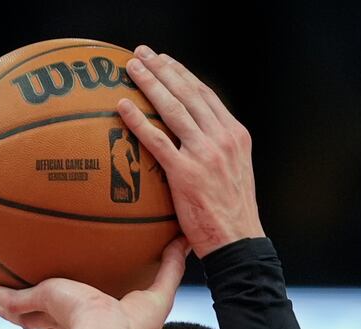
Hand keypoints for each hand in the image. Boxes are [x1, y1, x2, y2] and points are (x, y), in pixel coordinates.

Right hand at [0, 237, 188, 328]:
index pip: (81, 319)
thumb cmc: (133, 324)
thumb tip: (183, 241)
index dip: (75, 312)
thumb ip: (170, 267)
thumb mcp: (158, 291)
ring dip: (9, 304)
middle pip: (47, 318)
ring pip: (24, 312)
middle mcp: (70, 325)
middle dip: (36, 311)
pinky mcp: (38, 307)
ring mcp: (51, 319)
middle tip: (25, 300)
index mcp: (94, 324)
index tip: (72, 304)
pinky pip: (12, 301)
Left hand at [117, 46, 263, 256]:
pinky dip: (138, 120)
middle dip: (163, 68)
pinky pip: (157, 140)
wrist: (238, 243)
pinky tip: (122, 106)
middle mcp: (222, 138)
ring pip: (173, 108)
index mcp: (235, 135)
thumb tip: (194, 144)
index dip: (182, 74)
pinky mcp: (186, 174)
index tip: (164, 61)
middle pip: (188, 93)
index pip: (205, 95)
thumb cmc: (231, 215)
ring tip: (130, 68)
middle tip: (141, 54)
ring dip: (149, 83)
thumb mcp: (234, 173)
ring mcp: (205, 154)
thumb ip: (217, 152)